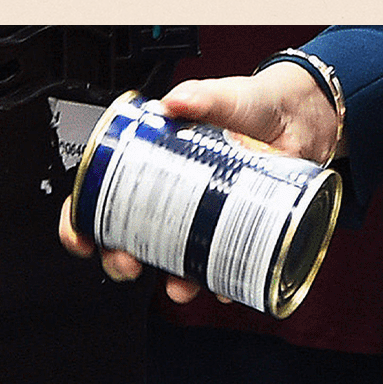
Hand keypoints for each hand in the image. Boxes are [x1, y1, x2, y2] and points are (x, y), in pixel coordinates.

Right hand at [57, 63, 341, 302]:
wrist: (302, 119)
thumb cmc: (253, 105)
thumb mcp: (224, 96)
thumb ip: (201, 96)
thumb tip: (175, 102)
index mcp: (154, 162)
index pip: (102, 195)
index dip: (81, 220)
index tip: (80, 236)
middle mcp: (173, 196)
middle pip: (129, 237)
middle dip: (120, 259)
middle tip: (126, 262)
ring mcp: (204, 218)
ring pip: (174, 260)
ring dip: (171, 281)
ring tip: (177, 285)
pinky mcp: (238, 232)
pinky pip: (224, 266)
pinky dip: (224, 283)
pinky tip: (225, 287)